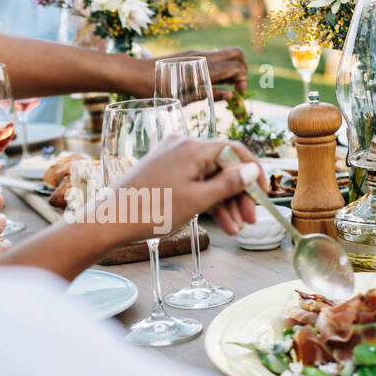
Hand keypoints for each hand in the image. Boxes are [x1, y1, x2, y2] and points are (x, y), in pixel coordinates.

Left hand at [107, 137, 262, 237]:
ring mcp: (171, 158)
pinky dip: (205, 200)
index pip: (235, 151)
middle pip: (222, 166)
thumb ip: (229, 184)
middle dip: (239, 194)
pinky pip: (192, 181)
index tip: (265, 192)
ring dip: (223, 202)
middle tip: (250, 220)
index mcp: (193, 147)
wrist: (110, 220)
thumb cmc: (152, 209)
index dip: (254, 171)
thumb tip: (252, 170)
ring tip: (234, 230)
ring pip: (207, 177)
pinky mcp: (162, 172)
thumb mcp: (198, 200)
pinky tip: (218, 222)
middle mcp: (182, 146)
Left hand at [153, 48, 248, 98]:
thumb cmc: (155, 91)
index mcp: (202, 68)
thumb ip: (208, 95)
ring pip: (226, 54)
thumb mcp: (182, 99)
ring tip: (224, 88)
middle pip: (236, 53)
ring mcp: (196, 53)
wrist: (134, 73)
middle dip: (243, 70)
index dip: (243, 81)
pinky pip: (214, 57)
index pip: (236, 67)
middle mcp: (202, 56)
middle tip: (237, 88)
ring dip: (232, 68)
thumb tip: (231, 96)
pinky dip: (221, 67)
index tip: (237, 96)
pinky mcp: (190, 55)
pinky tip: (211, 83)